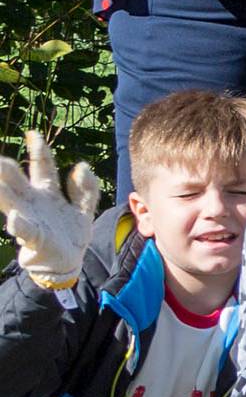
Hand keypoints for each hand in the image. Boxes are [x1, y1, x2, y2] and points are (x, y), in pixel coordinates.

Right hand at [0, 133, 103, 285]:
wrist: (68, 262)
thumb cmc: (71, 233)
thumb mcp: (84, 207)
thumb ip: (86, 188)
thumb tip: (82, 166)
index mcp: (48, 192)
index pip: (42, 166)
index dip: (38, 150)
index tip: (33, 133)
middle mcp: (35, 203)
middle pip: (19, 182)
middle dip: (8, 170)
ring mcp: (32, 219)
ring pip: (13, 203)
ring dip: (3, 193)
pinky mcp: (35, 238)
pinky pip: (25, 230)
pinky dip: (19, 225)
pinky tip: (13, 218)